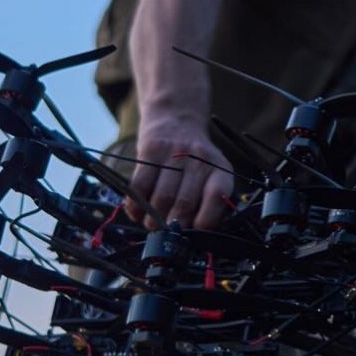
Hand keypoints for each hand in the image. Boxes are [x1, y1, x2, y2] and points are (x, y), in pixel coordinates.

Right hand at [126, 114, 233, 229]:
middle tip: (165, 234)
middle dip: (172, 227)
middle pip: (184, 204)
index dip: (204, 223)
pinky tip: (137, 212)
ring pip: (160, 198)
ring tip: (151, 224)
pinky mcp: (150, 150)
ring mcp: (174, 153)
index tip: (193, 235)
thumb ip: (208, 202)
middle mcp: (200, 160)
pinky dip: (135, 206)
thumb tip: (196, 237)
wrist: (175, 118)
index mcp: (220, 170)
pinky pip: (139, 186)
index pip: (216, 199)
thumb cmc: (194, 159)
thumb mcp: (211, 174)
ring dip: (152, 220)